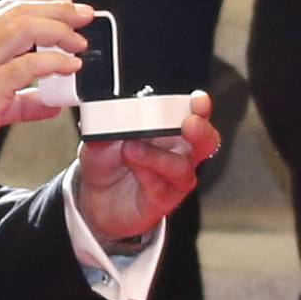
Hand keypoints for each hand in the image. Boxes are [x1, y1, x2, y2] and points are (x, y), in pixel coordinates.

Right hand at [0, 0, 92, 181]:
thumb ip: (22, 100)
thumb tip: (51, 102)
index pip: (4, 11)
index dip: (38, 3)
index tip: (64, 4)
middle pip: (19, 13)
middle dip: (56, 9)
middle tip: (84, 14)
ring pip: (24, 29)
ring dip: (59, 30)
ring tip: (80, 39)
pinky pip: (27, 66)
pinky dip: (54, 62)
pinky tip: (71, 65)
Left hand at [75, 92, 217, 246]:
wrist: (94, 198)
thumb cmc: (107, 163)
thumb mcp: (99, 137)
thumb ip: (106, 126)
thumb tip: (109, 114)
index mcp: (168, 129)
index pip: (193, 114)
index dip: (200, 106)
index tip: (197, 99)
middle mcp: (177, 152)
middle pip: (205, 141)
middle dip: (201, 130)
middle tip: (189, 123)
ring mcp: (172, 178)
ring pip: (182, 166)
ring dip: (157, 155)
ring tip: (131, 148)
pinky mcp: (163, 200)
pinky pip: (161, 186)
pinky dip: (146, 172)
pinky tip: (132, 165)